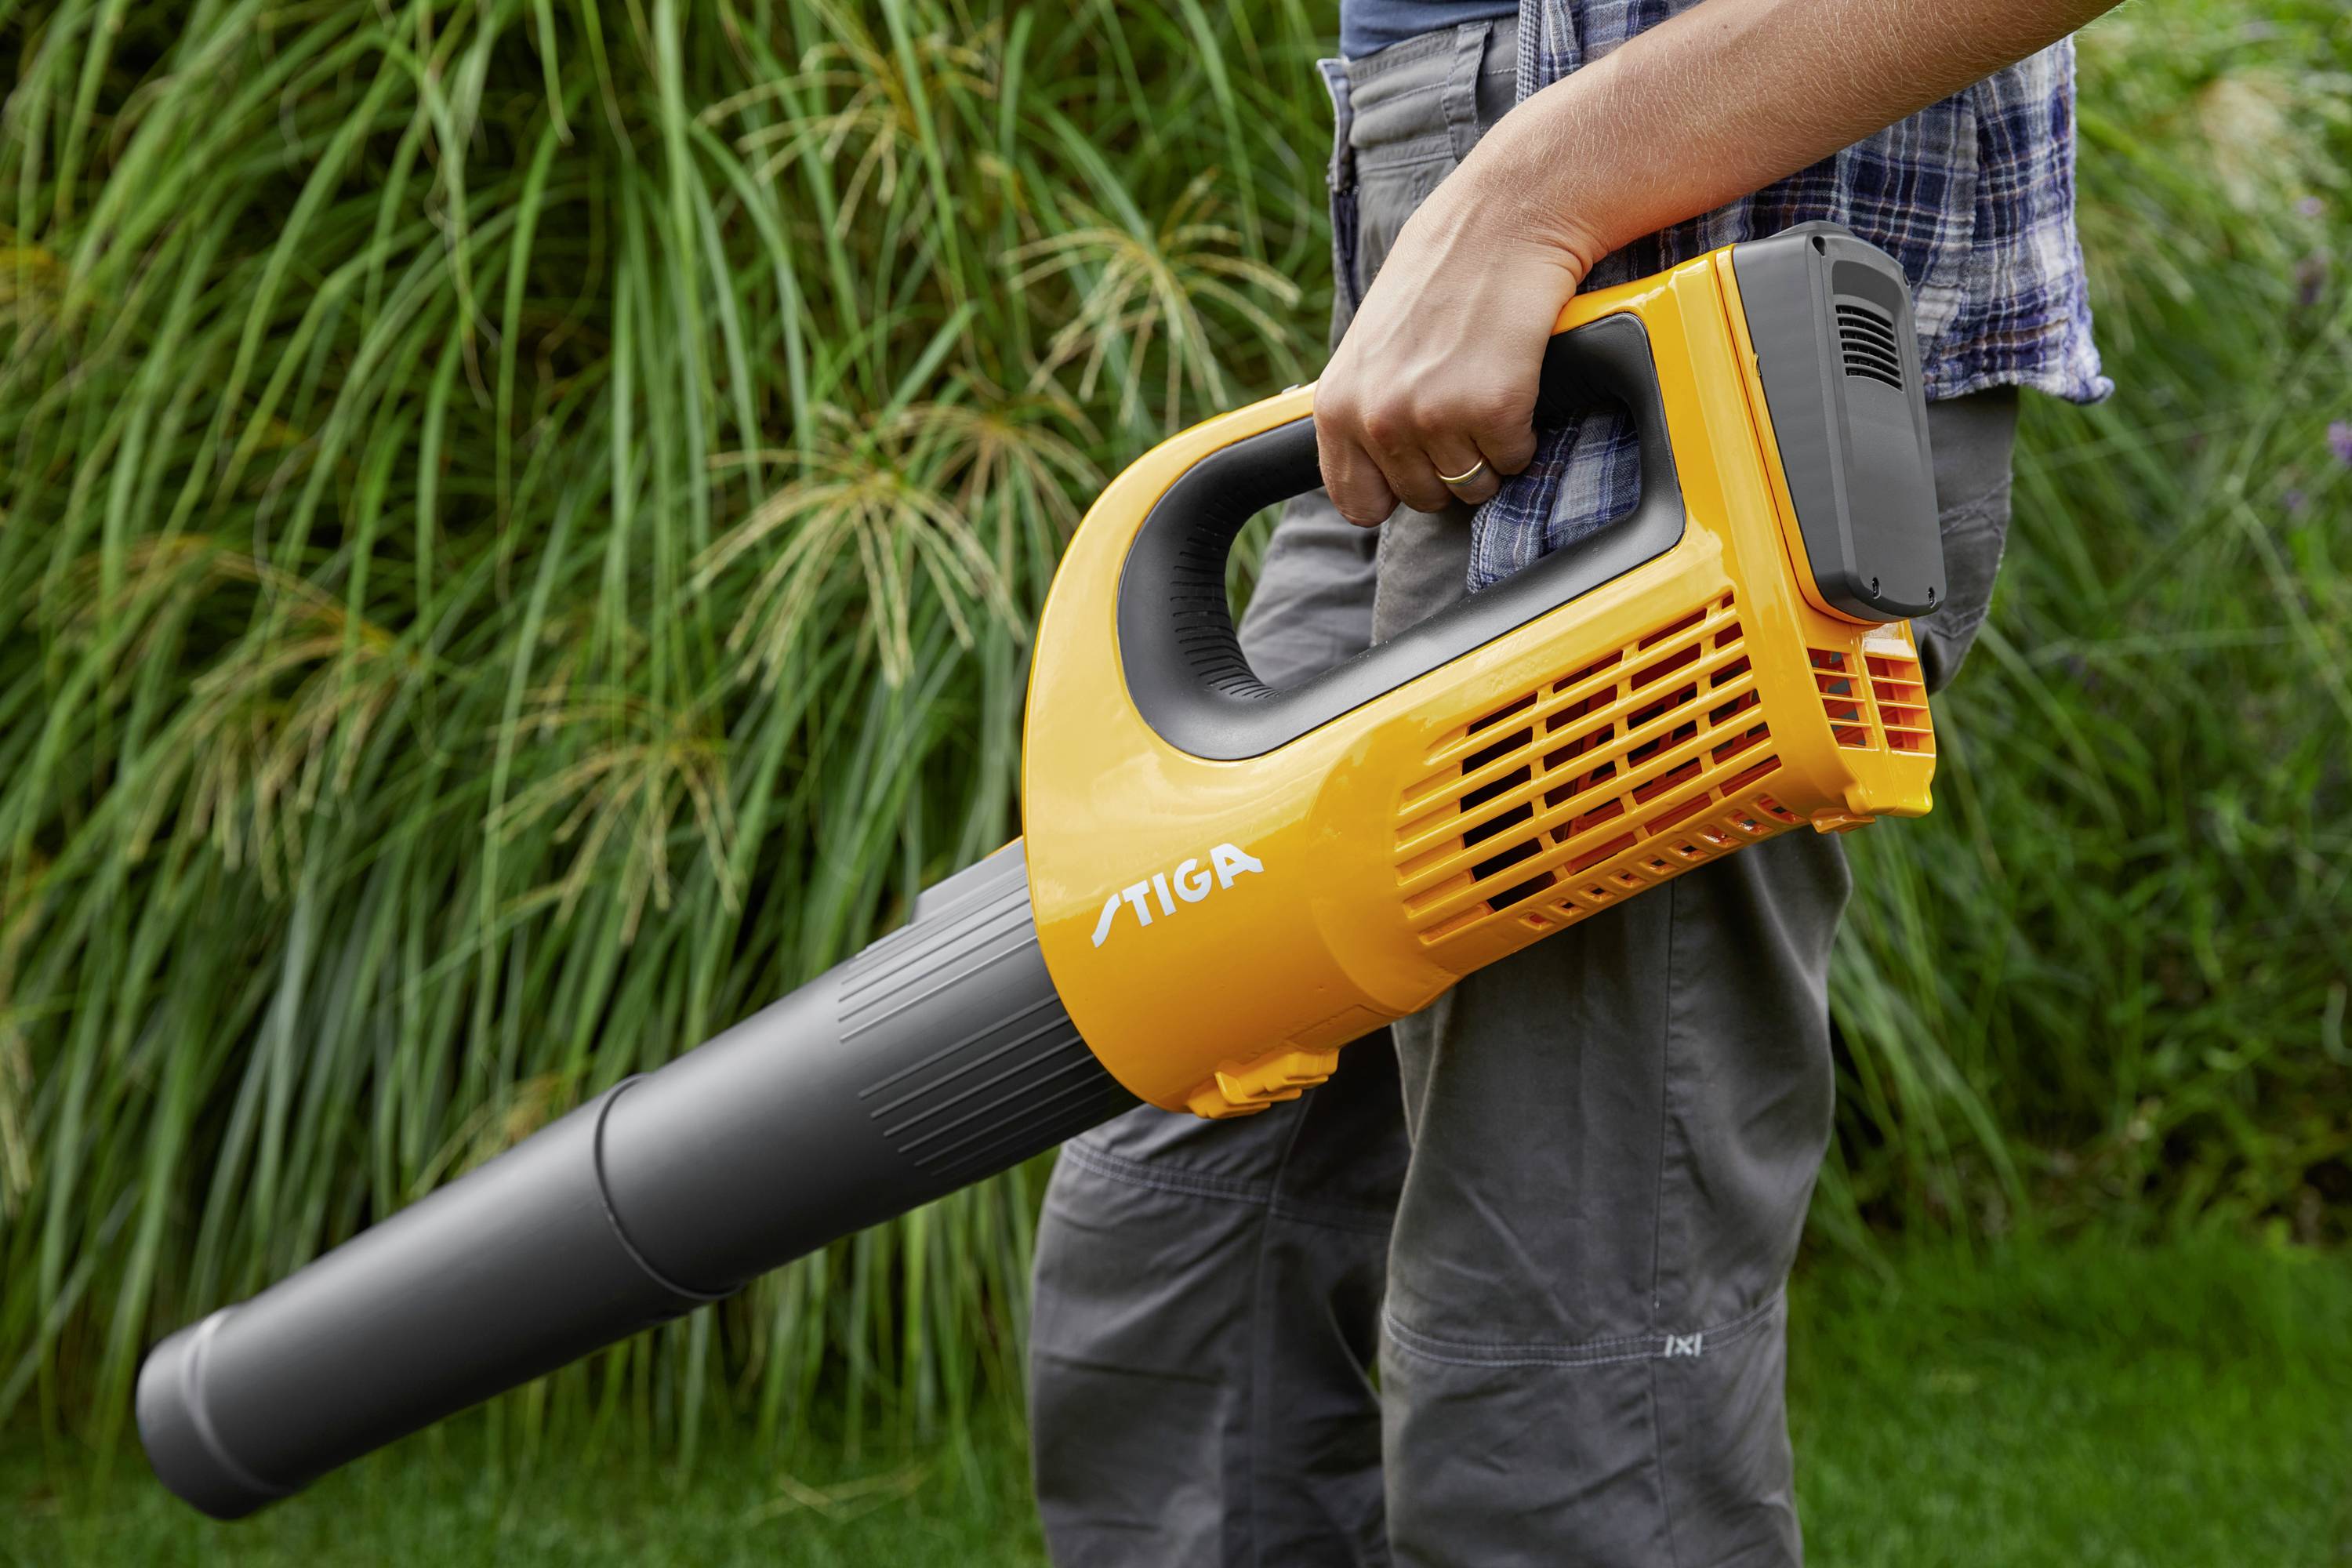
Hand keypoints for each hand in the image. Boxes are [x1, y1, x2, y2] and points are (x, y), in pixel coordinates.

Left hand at [1313, 161, 1599, 524]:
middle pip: (1422, 500)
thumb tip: (1371, 470)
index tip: (1416, 463)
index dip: (1393, 490)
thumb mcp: (1369, 348)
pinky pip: (1514, 460)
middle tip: (1462, 405)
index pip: (1357, 504)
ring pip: (1471, 486)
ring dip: (1489, 450)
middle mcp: (1377, 417)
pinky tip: (1513, 380)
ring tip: (1486, 387)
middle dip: (1449, 466)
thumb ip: (1362, 409)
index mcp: (1336, 406)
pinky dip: (1523, 431)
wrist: (1502, 223)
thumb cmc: (1439, 278)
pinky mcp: (1492, 408)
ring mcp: (1433, 416)